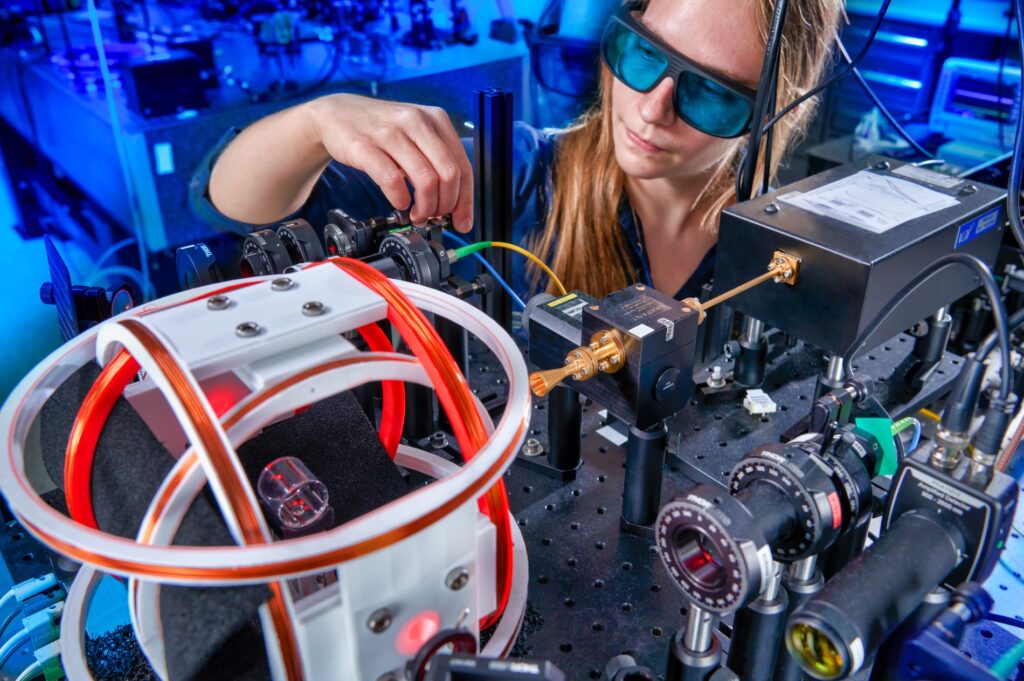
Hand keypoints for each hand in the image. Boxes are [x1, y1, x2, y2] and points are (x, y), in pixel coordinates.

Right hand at [308, 93, 473, 231]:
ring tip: (416, 214)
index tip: (461, 222)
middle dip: (445, 205)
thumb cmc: (381, 129)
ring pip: (426, 180)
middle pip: (448, 175)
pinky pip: (392, 180)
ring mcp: (391, 133)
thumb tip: (454, 204)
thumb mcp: (416, 134)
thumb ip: (436, 161)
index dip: (465, 201)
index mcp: (436, 119)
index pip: (463, 166)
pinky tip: (398, 202)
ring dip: (424, 207)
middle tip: (434, 217)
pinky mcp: (365, 146)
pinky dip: (399, 199)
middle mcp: (417, 122)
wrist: (337, 113)